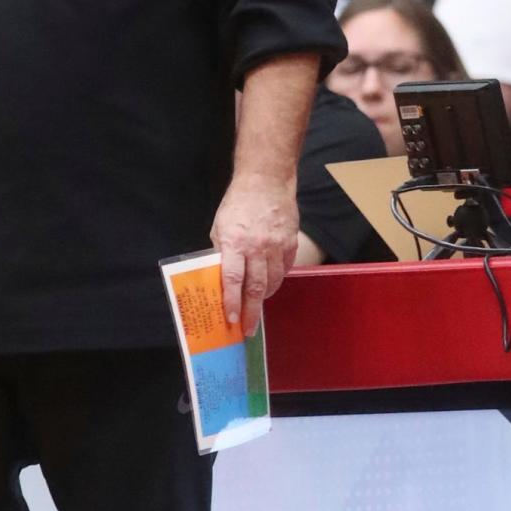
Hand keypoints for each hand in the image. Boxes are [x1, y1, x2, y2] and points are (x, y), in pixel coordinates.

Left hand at [209, 176, 298, 335]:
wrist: (266, 181)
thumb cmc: (237, 204)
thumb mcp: (219, 227)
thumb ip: (221, 253)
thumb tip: (222, 279)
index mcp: (235, 242)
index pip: (233, 279)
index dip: (232, 302)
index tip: (231, 319)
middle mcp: (257, 247)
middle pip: (256, 287)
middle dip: (252, 311)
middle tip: (249, 329)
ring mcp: (276, 246)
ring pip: (273, 282)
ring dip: (264, 298)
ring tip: (257, 308)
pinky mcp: (290, 243)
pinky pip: (285, 270)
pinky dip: (277, 281)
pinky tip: (270, 286)